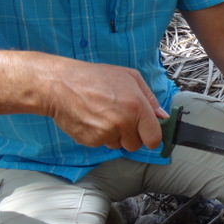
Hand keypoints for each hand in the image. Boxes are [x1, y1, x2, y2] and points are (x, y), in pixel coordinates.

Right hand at [43, 58, 166, 151]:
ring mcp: (106, 133)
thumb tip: (162, 116)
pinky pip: (102, 144)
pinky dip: (99, 136)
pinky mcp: (90, 141)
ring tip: (104, 115)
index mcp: (137, 107)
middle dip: (132, 135)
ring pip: (119, 145)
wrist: (60, 85)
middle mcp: (123, 123)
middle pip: (136, 145)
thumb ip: (150, 98)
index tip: (148, 133)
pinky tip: (93, 119)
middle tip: (121, 118)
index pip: (154, 138)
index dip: (152, 137)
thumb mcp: (130, 77)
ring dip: (115, 135)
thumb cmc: (95, 77)